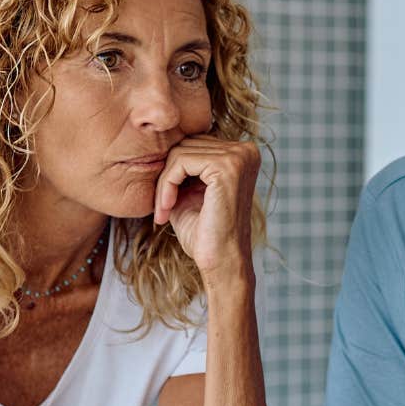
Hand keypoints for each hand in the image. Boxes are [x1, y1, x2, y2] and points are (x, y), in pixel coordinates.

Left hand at [152, 136, 260, 286]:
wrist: (221, 262)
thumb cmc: (206, 233)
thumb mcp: (190, 191)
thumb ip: (181, 167)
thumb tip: (158, 143)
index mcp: (242, 154)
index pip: (194, 143)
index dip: (173, 170)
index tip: (164, 202)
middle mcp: (246, 150)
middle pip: (186, 144)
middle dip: (167, 175)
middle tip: (162, 207)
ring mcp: (239, 157)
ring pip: (180, 152)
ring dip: (164, 183)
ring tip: (164, 210)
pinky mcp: (226, 167)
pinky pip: (180, 161)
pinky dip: (166, 184)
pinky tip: (167, 208)